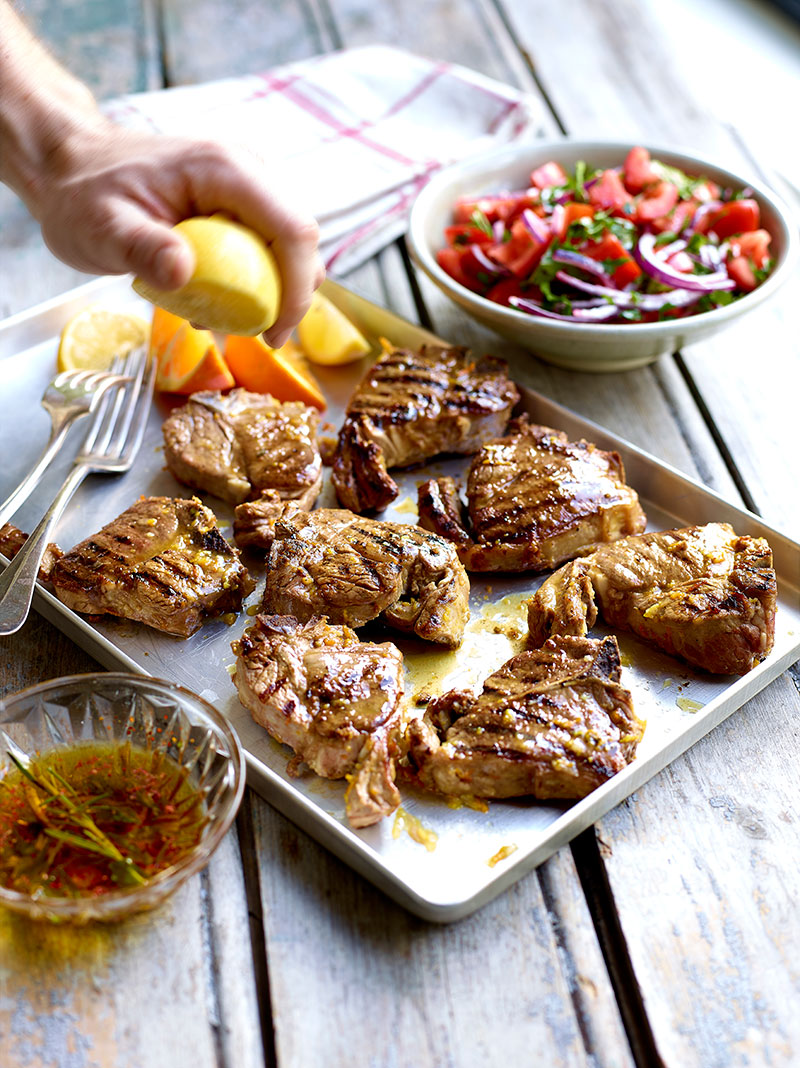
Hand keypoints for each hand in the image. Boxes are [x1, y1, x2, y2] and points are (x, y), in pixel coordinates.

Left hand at [31, 120, 324, 347]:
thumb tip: (183, 272)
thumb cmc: (84, 194)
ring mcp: (246, 187)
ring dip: (272, 291)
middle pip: (299, 241)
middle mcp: (247, 171)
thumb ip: (143, 249)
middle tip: (260, 337)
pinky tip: (216, 302)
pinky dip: (253, 282)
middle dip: (290, 296)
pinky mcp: (239, 205)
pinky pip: (264, 248)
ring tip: (229, 320)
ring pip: (286, 247)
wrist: (71, 168)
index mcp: (225, 169)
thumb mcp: (103, 228)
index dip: (297, 288)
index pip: (292, 230)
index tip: (275, 334)